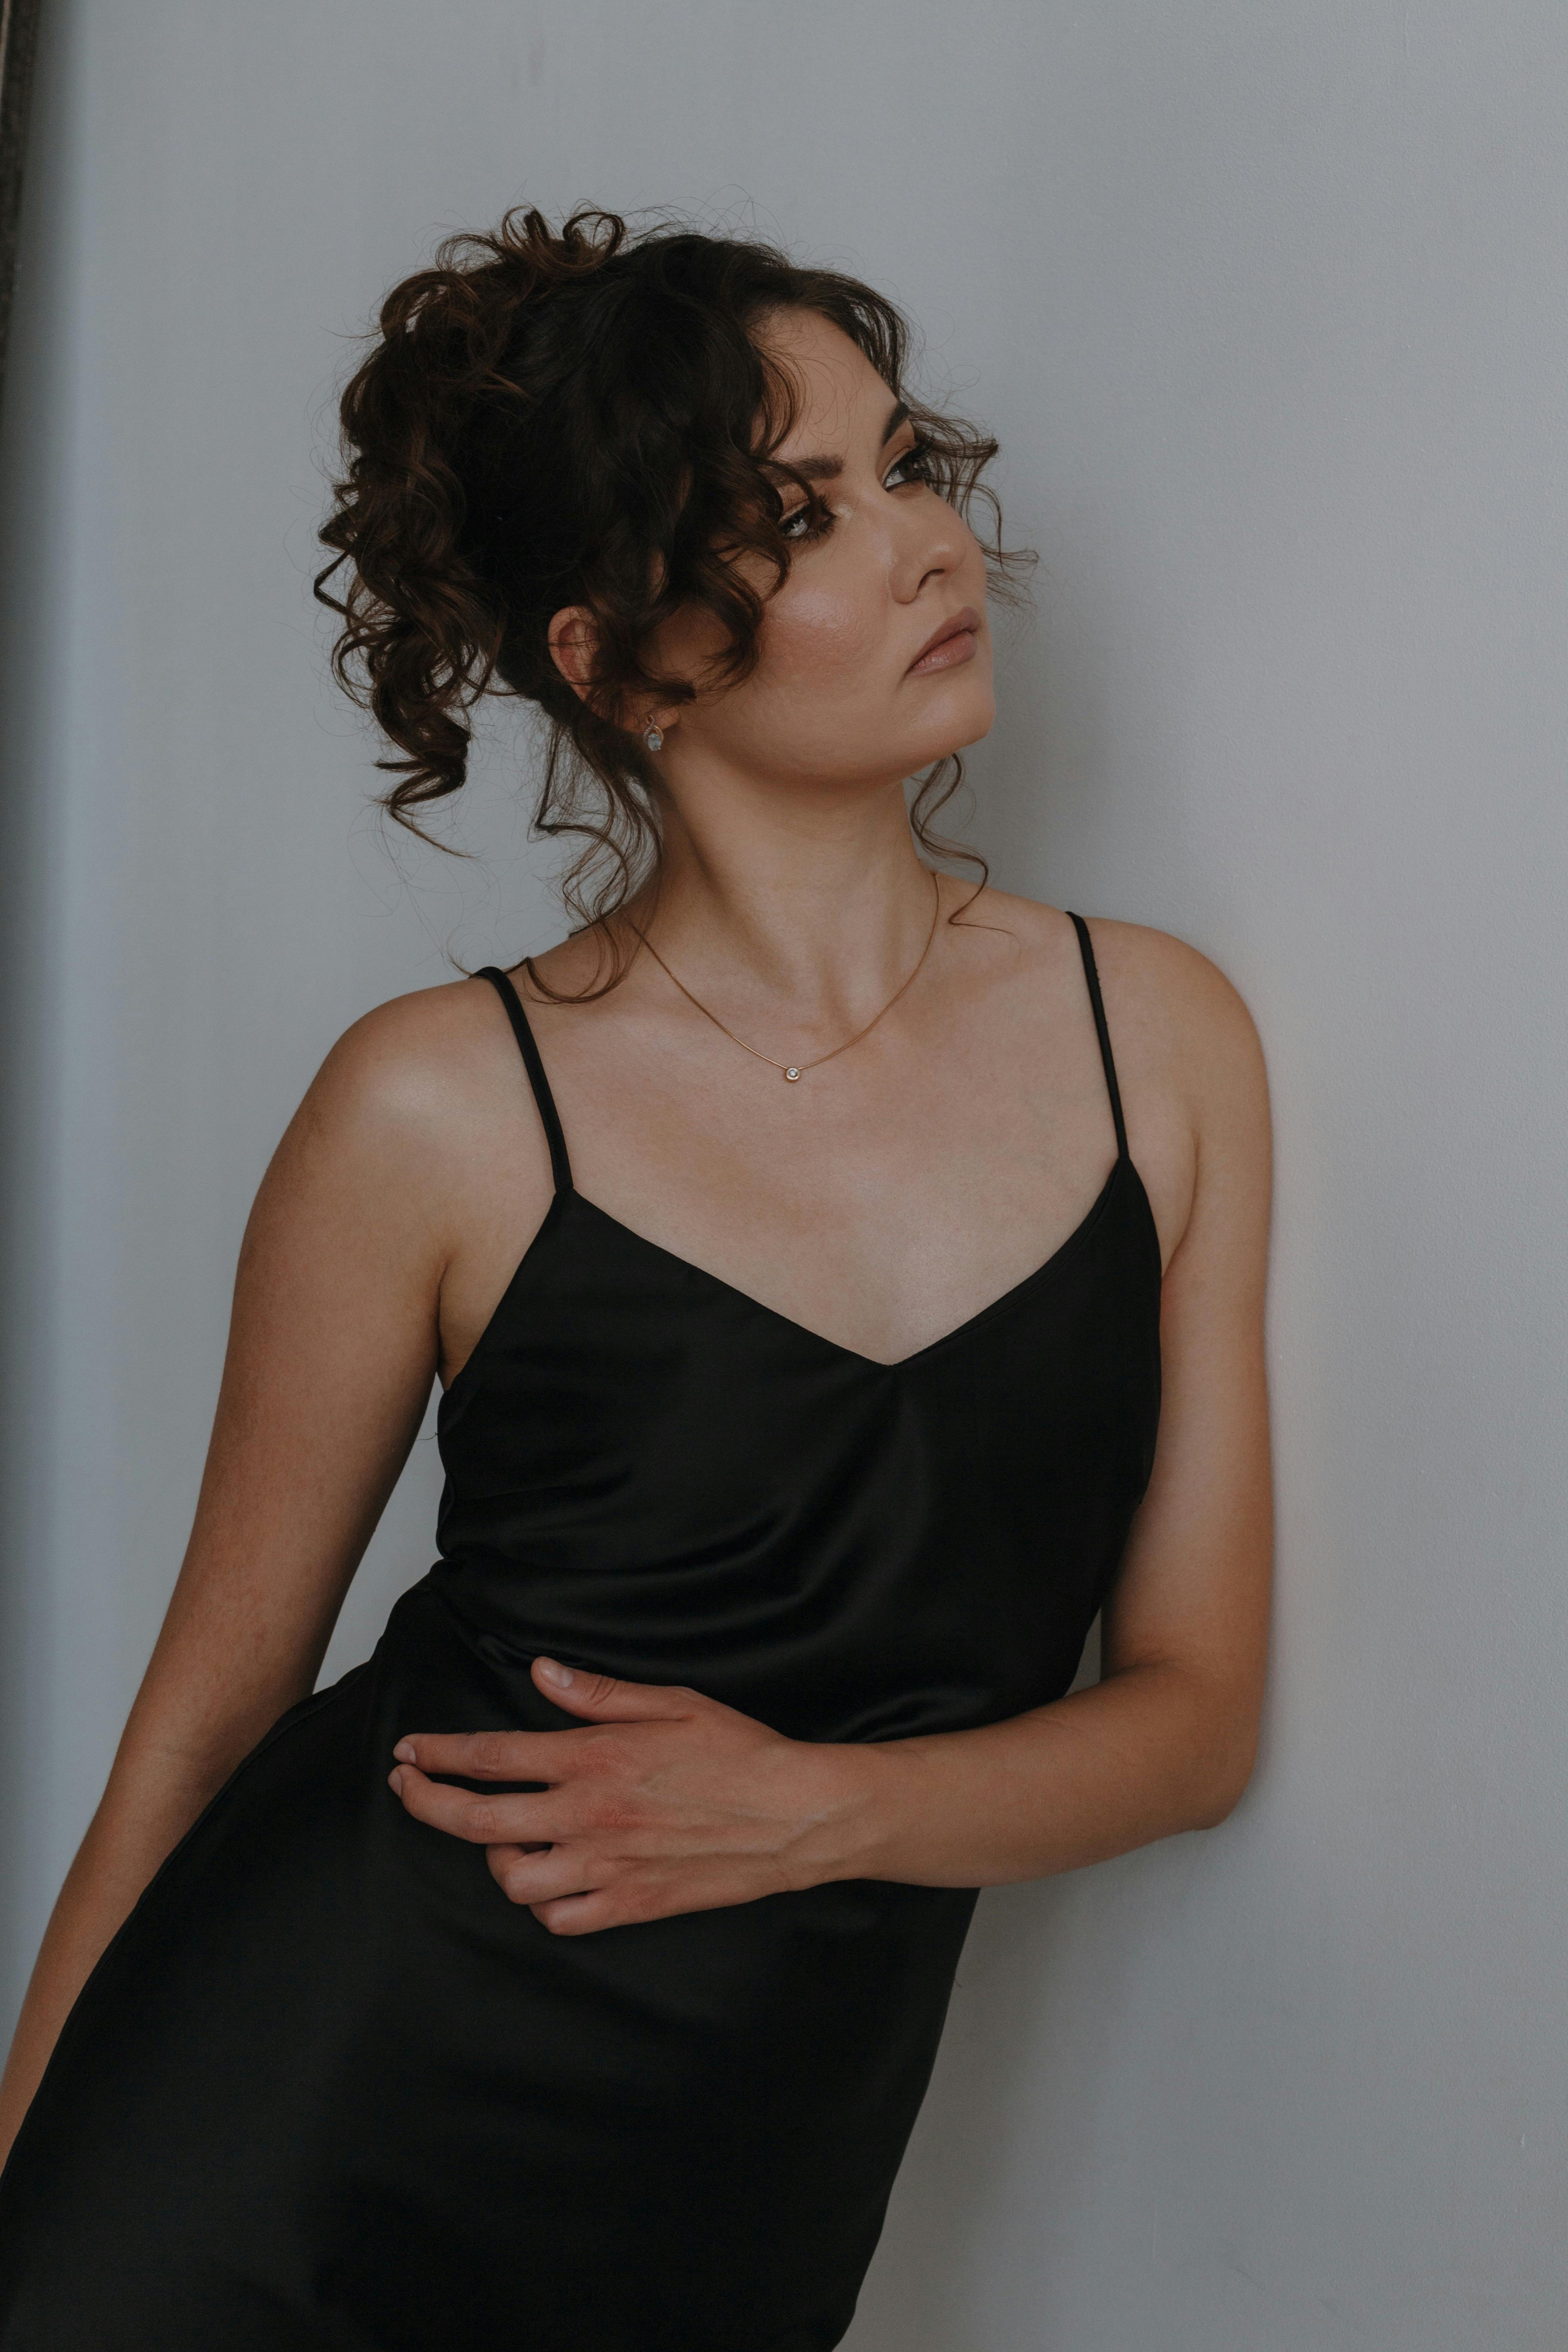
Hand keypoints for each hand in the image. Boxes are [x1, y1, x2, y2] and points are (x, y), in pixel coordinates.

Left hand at [387, 1659, 870, 1934]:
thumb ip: (598, 1693)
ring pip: (513, 1877)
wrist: (795, 1816)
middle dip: (425, 1802)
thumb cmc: (740, 1753)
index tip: (410, 1751)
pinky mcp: (631, 1904)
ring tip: (501, 1837)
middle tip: (407, 1787)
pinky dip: (543, 1902)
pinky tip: (550, 1879)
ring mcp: (607, 1865)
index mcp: (595, 1758)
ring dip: (494, 1856)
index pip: (491, 1755)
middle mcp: (589, 1815)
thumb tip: (543, 1673)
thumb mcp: (671, 1702)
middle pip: (477, 1818)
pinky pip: (560, 1917)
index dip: (438, 1754)